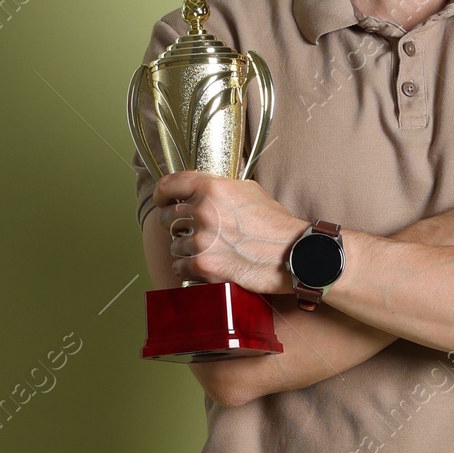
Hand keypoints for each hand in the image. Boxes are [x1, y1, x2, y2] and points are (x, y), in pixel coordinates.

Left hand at [154, 171, 307, 294]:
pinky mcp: (203, 265)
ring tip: (208, 250)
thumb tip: (202, 190)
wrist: (292, 253)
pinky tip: (205, 265)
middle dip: (177, 224)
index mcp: (212, 188)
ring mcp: (200, 240)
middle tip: (194, 230)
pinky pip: (179, 266)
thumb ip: (221, 188)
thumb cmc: (275, 224)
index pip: (170, 184)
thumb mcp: (249, 190)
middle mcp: (202, 211)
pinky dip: (189, 268)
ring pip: (174, 244)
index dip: (161, 193)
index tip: (162, 199)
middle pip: (168, 217)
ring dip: (186, 248)